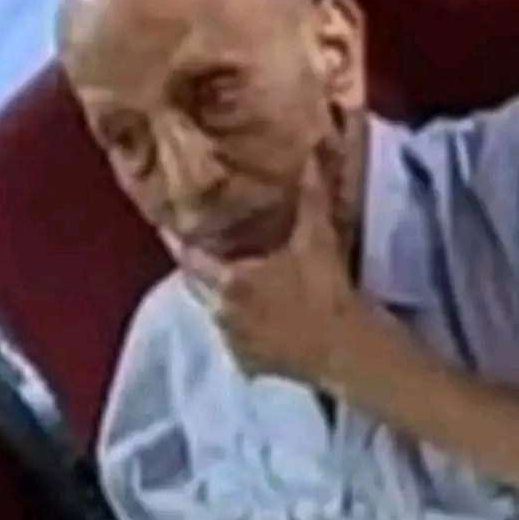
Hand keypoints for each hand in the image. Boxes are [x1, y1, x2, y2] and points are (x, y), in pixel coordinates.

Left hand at [177, 156, 366, 383]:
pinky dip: (238, 326)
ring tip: (233, 281)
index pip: (189, 258)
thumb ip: (311, 196)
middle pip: (195, 285)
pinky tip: (256, 317)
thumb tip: (311, 153)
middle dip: (198, 267)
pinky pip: (233, 339)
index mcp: (230, 282)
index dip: (179, 240)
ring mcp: (232, 343)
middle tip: (205, 247)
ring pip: (214, 312)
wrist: (347, 349)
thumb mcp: (318, 239)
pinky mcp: (248, 366)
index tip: (171, 224)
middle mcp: (221, 314)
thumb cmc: (326, 290)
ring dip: (219, 296)